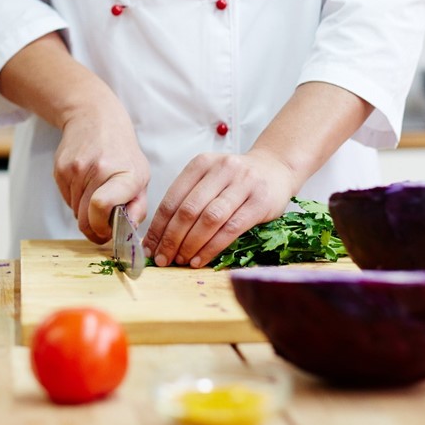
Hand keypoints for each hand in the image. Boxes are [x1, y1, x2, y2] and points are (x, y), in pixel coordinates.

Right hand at [54, 108, 149, 244]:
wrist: (94, 118)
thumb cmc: (121, 151)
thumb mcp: (141, 175)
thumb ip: (138, 207)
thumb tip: (129, 233)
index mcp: (125, 174)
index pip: (101, 206)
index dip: (102, 227)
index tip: (108, 231)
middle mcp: (98, 170)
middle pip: (85, 218)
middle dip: (94, 229)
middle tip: (102, 225)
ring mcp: (75, 169)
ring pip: (75, 212)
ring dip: (85, 212)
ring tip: (96, 194)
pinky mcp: (60, 169)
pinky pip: (66, 200)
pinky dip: (75, 200)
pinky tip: (85, 184)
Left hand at [143, 150, 296, 267]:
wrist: (275, 169)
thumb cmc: (235, 181)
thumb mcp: (209, 180)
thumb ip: (187, 201)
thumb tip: (158, 237)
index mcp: (202, 164)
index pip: (172, 199)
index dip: (158, 227)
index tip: (149, 248)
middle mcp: (222, 169)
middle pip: (188, 210)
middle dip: (171, 239)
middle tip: (162, 259)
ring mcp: (243, 184)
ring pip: (209, 219)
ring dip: (190, 245)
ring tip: (180, 261)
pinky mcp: (260, 201)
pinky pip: (231, 229)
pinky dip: (212, 247)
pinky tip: (200, 259)